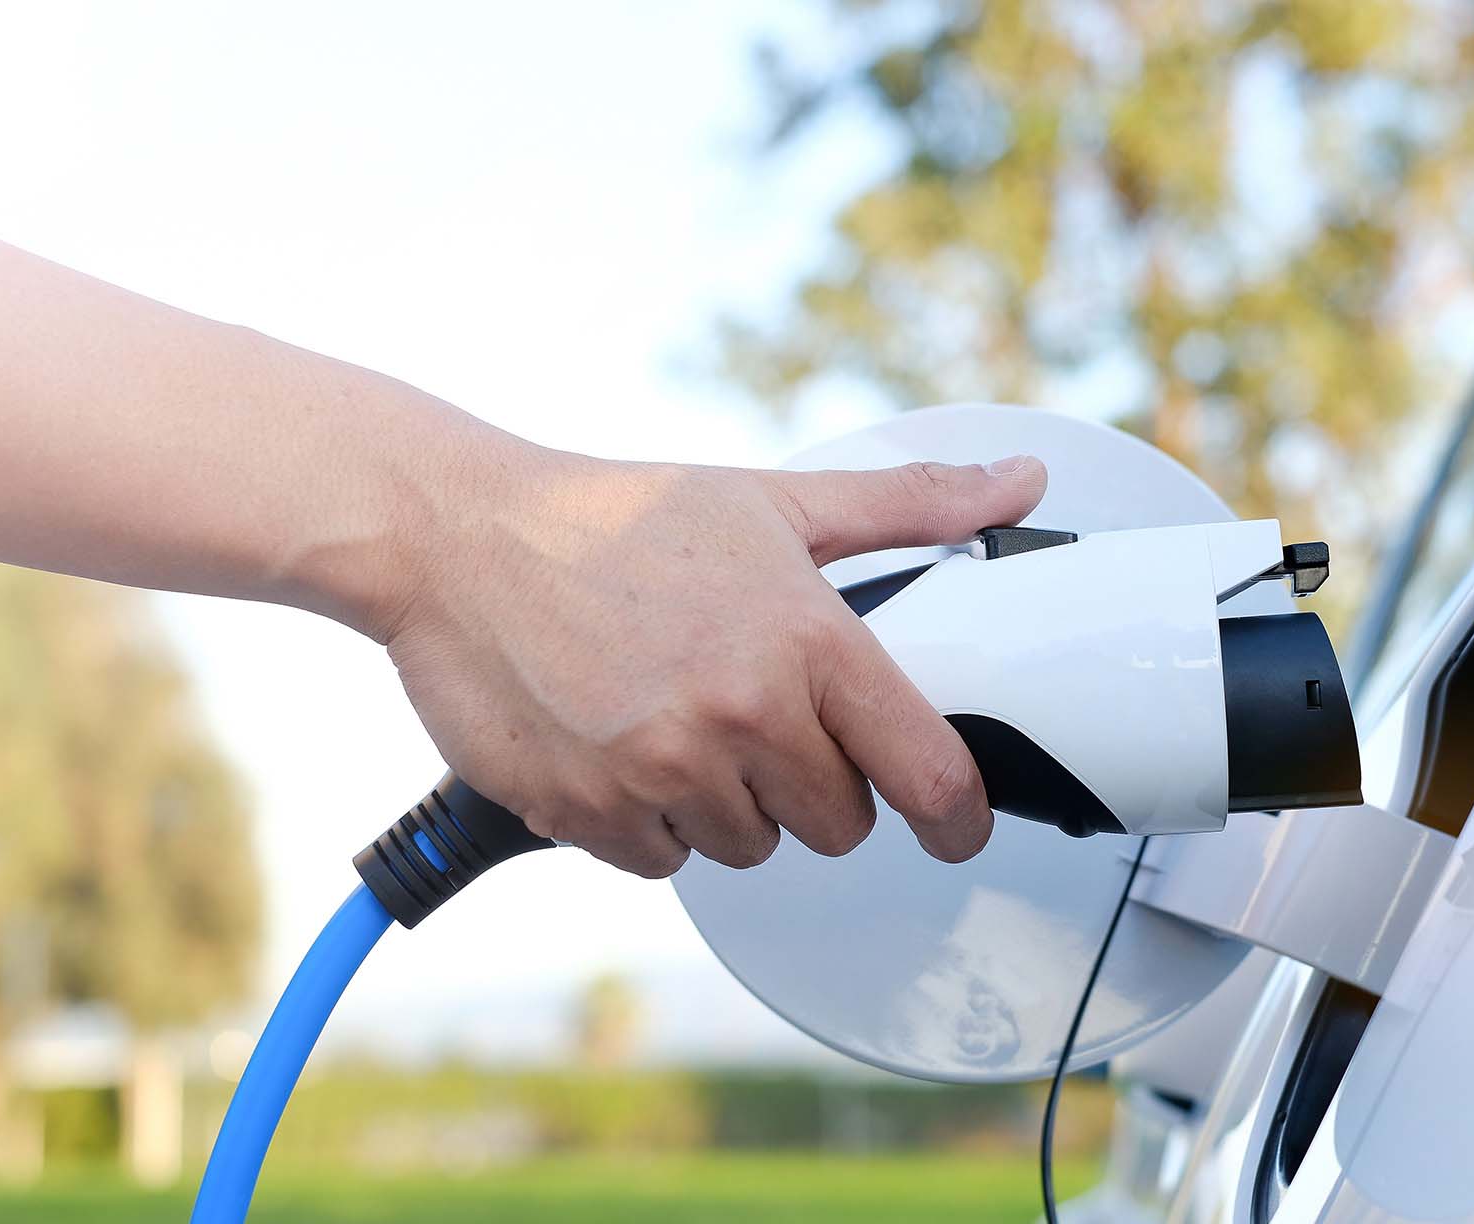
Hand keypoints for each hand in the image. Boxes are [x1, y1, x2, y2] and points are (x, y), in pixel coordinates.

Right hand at [376, 441, 1047, 876]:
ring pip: (749, 847)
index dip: (958, 818)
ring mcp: (663, 771)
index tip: (958, 829)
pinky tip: (622, 744)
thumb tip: (1018, 484)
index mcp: (807, 642)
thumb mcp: (773, 501)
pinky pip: (663, 863)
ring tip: (677, 715)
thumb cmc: (617, 517)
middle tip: (760, 717)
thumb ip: (907, 506)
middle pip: (839, 826)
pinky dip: (651, 822)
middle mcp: (743, 716)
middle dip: (814, 785)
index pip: (928, 776)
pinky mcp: (590, 813)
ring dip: (728, 803)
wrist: (455, 537)